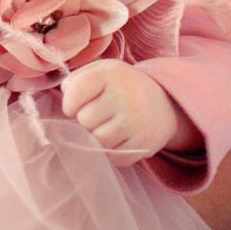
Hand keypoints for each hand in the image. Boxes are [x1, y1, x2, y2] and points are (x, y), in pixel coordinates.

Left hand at [59, 59, 184, 161]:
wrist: (165, 105)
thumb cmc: (121, 88)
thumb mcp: (101, 72)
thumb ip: (76, 80)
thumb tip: (65, 96)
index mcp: (112, 73)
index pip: (75, 91)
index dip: (70, 104)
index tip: (77, 106)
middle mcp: (127, 95)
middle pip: (84, 120)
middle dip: (87, 121)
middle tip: (100, 116)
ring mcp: (137, 121)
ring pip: (97, 141)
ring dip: (98, 138)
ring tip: (110, 127)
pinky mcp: (144, 144)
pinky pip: (114, 157)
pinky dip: (113, 152)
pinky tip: (122, 138)